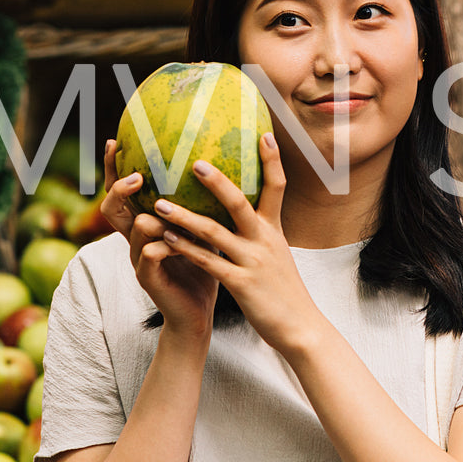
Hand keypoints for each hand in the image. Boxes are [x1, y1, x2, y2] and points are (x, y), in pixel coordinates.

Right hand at [100, 139, 216, 339]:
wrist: (197, 313)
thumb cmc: (203, 268)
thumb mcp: (203, 231)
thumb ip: (202, 204)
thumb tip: (222, 165)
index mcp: (147, 224)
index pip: (123, 190)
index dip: (115, 167)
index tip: (115, 139)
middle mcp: (136, 238)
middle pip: (112, 206)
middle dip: (119, 186)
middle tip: (136, 175)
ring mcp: (139, 258)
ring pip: (134, 227)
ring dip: (151, 216)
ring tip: (166, 210)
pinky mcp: (148, 278)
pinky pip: (150, 255)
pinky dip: (164, 244)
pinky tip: (180, 241)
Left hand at [150, 133, 316, 352]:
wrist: (301, 328)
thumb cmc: (285, 293)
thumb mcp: (279, 256)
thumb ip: (264, 236)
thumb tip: (253, 218)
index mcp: (275, 231)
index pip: (277, 187)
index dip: (273, 160)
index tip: (265, 133)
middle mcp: (265, 240)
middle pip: (240, 202)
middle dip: (218, 181)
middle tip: (195, 161)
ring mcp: (252, 261)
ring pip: (215, 232)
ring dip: (185, 216)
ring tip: (161, 203)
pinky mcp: (240, 283)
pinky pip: (208, 262)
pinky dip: (185, 249)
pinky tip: (164, 240)